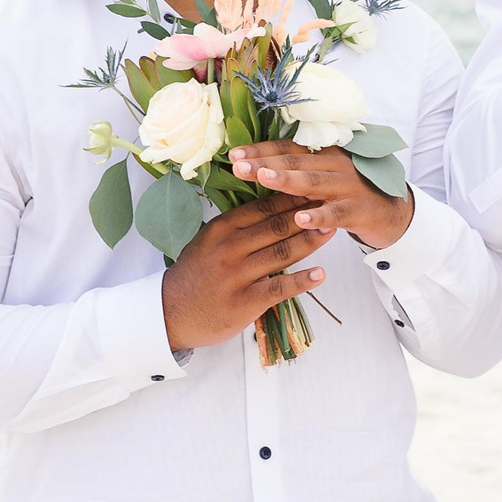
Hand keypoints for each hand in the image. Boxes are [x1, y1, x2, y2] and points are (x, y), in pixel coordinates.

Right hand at [160, 193, 324, 352]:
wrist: (169, 313)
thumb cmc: (195, 275)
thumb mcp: (209, 241)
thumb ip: (238, 225)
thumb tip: (272, 203)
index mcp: (222, 228)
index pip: (263, 206)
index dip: (292, 196)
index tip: (315, 187)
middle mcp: (229, 248)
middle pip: (277, 225)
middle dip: (307, 213)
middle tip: (332, 202)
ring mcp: (237, 275)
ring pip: (281, 252)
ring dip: (310, 240)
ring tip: (332, 229)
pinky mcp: (244, 301)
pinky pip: (279, 288)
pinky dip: (302, 281)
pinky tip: (321, 274)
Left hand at [228, 140, 415, 248]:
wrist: (391, 213)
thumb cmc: (349, 194)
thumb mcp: (325, 177)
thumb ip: (298, 171)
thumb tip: (255, 168)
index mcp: (323, 154)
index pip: (287, 149)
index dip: (260, 151)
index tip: (233, 155)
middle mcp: (336, 165)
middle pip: (295, 162)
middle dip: (264, 163)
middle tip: (238, 165)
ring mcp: (348, 186)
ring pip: (313, 182)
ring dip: (287, 180)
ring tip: (263, 178)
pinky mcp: (358, 210)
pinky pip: (335, 213)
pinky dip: (318, 216)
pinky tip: (300, 218)